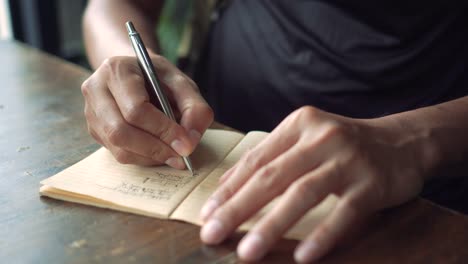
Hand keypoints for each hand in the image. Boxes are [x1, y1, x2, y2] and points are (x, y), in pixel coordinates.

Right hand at [81, 54, 212, 166]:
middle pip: (120, 131)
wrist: (137, 74)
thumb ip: (194, 109)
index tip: (185, 143)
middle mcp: (96, 90)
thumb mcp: (183, 84)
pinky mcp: (94, 130)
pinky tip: (160, 151)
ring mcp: (91, 112)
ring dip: (150, 157)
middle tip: (181, 156)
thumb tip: (189, 143)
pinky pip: (118, 154)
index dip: (162, 130)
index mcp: (116, 70)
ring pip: (118, 148)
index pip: (135, 109)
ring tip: (174, 155)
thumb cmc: (160, 78)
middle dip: (155, 148)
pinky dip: (143, 158)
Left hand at [199, 106, 426, 261]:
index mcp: (299, 124)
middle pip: (271, 176)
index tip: (206, 215)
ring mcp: (348, 159)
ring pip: (302, 193)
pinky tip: (302, 256)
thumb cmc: (343, 145)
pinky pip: (343, 213)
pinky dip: (322, 235)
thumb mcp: (305, 139)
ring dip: (272, 225)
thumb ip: (268, 158)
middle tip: (212, 234)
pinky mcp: (372, 183)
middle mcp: (321, 137)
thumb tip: (225, 186)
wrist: (403, 142)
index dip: (228, 189)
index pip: (255, 160)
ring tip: (248, 252)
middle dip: (237, 208)